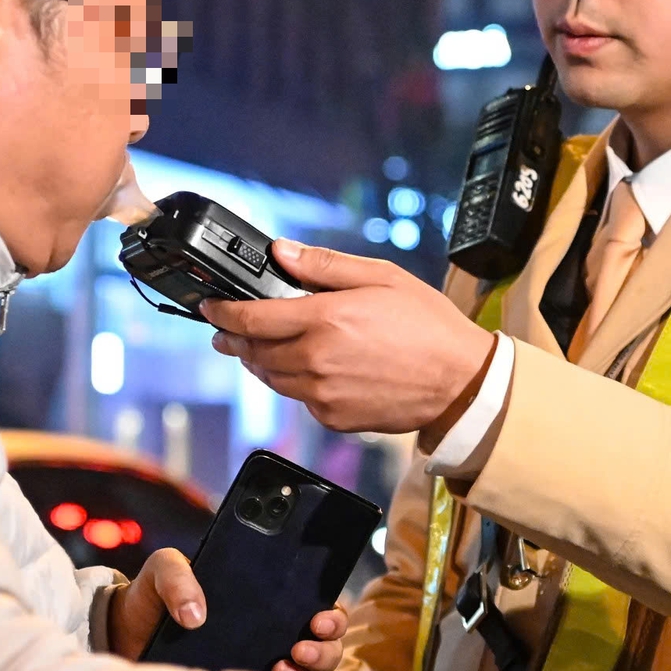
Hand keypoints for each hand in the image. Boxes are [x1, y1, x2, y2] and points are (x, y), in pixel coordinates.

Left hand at [107, 548, 351, 670]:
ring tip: (281, 668)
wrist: (125, 635)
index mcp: (264, 597)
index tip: (318, 617)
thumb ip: (177, 578)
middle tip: (299, 647)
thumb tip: (196, 615)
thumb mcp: (162, 570)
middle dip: (325, 647)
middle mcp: (272, 631)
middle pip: (325, 643)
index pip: (316, 603)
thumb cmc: (152, 596)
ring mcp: (259, 663)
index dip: (331, 612)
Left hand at [203, 240, 494, 434]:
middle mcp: (316, 361)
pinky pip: (298, 399)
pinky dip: (293, 383)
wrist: (461, 383)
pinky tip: (308, 368)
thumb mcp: (381, 277)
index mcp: (325, 321)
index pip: (252, 318)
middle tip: (227, 329)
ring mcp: (322, 394)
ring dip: (260, 361)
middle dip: (235, 338)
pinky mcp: (333, 418)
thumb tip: (284, 252)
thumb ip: (325, 266)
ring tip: (263, 346)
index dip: (222, 313)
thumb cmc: (428, 327)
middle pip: (254, 352)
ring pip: (271, 378)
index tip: (210, 308)